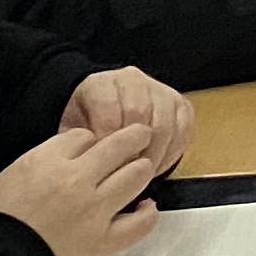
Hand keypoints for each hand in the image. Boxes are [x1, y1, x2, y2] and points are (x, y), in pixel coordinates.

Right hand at [0, 120, 167, 255]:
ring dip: (142, 169)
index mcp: (47, 162)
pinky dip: (148, 213)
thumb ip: (41, 162)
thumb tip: (65, 157)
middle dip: (132, 137)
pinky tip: (146, 208)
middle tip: (140, 135)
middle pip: (118, 146)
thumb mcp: (9, 177)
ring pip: (136, 176)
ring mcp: (94, 210)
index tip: (94, 146)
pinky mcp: (104, 240)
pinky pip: (140, 223)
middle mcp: (76, 180)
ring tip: (142, 169)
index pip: (84, 136)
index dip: (91, 140)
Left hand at [60, 66, 195, 177]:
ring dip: (154, 154)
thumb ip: (80, 144)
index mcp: (101, 84)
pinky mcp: (180, 104)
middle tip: (125, 174)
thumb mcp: (72, 131)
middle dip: (132, 149)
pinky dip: (172, 152)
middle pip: (139, 112)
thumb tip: (94, 163)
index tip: (104, 161)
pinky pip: (184, 128)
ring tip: (142, 174)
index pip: (108, 106)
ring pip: (164, 122)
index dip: (107, 137)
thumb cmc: (86, 124)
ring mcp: (160, 91)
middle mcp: (133, 81)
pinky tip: (158, 166)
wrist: (101, 108)